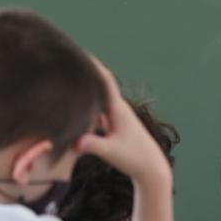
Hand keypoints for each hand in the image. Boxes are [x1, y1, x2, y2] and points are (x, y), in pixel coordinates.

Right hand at [76, 57, 171, 186]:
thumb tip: (75, 143)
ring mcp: (117, 117)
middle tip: (69, 59)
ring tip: (69, 77)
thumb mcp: (111, 152)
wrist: (151, 169)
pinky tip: (76, 104)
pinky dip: (88, 104)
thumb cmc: (134, 159)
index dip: (93, 64)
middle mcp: (118, 109)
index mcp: (118, 109)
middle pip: (101, 84)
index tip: (80, 51)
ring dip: (88, 87)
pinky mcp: (115, 126)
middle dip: (87, 72)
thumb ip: (93, 145)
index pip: (105, 80)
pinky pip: (99, 109)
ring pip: (99, 97)